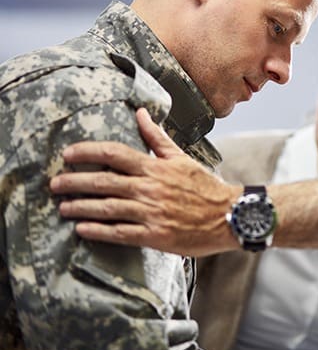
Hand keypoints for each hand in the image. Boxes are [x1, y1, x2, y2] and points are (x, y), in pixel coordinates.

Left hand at [53, 108, 241, 255]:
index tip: (68, 154)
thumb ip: (158, 138)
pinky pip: (120, 233)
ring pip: (107, 208)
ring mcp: (152, 213)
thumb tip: (141, 113)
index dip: (87, 152)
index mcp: (156, 167)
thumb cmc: (205, 186)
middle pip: (103, 181)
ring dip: (80, 207)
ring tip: (62, 207)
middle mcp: (150, 188)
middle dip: (74, 181)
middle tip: (54, 183)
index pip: (114, 154)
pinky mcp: (155, 235)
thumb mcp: (182, 158)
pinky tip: (82, 230)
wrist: (230, 215)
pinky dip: (98, 231)